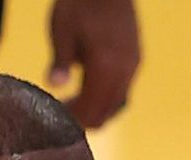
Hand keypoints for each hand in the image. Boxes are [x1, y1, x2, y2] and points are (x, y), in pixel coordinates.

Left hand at [47, 0, 140, 127]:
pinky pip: (124, 91)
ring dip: (98, 109)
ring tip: (76, 103)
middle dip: (85, 117)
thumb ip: (60, 62)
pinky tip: (92, 89)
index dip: (74, 118)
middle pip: (106, 112)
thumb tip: (54, 86)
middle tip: (63, 112)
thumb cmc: (79, 3)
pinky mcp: (135, 59)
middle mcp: (124, 70)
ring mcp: (132, 66)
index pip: (91, 108)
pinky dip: (108, 98)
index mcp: (105, 65)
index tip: (56, 116)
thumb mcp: (62, 31)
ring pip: (118, 104)